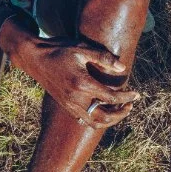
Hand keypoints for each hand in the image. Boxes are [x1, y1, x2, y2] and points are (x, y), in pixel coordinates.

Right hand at [0, 16, 139, 128]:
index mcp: (82, 84)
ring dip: (110, 120)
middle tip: (129, 105)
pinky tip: (103, 111)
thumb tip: (122, 68)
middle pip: (104, 117)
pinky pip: (84, 120)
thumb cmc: (58, 50)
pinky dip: (96, 120)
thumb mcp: (82, 49)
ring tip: (120, 110)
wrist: (34, 58)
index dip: (126, 97)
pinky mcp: (65, 106)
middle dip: (121, 114)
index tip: (136, 94)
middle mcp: (76, 98)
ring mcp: (69, 105)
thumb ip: (103, 58)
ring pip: (94, 123)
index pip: (111, 97)